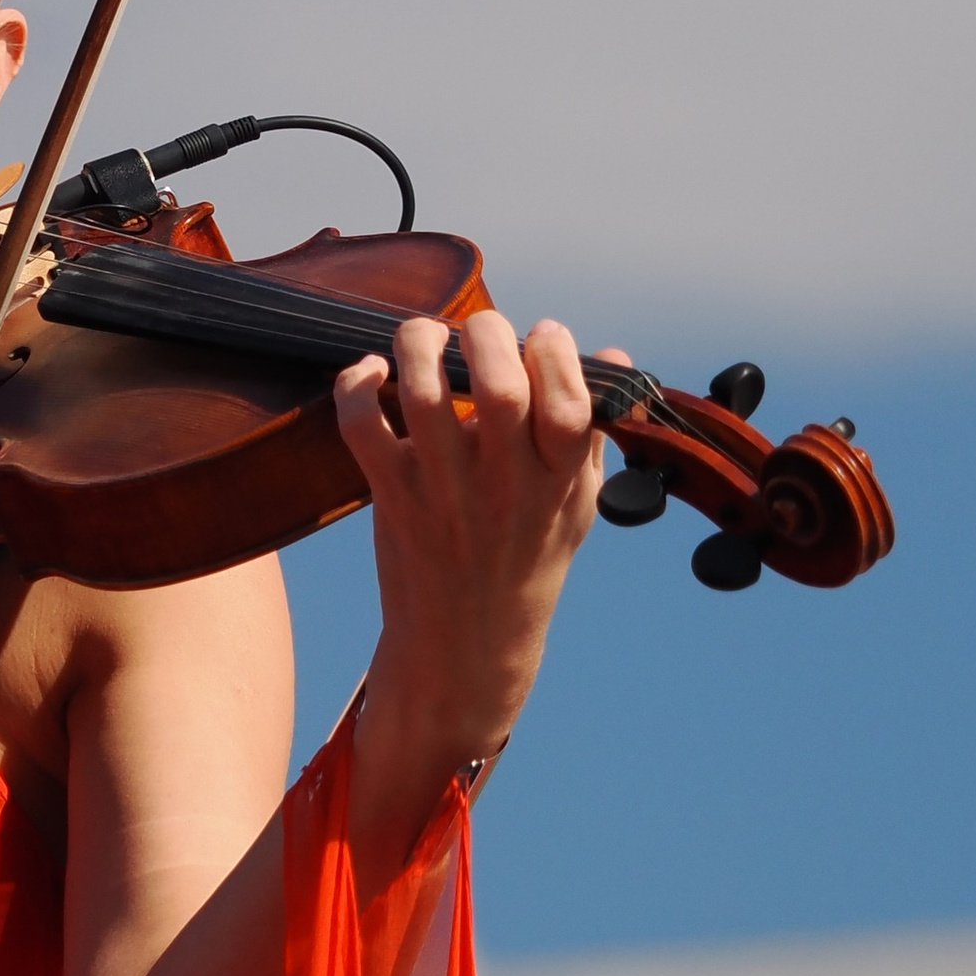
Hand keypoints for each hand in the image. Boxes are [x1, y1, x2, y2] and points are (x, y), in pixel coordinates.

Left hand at [330, 309, 607, 867]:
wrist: (463, 645)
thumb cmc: (525, 561)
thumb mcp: (576, 505)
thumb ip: (592, 431)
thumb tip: (618, 356)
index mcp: (556, 480)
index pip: (569, 404)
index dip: (557, 352)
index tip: (543, 336)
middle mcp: (502, 484)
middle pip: (498, 388)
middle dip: (487, 335)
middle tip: (477, 331)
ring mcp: (444, 491)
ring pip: (425, 396)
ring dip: (419, 345)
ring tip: (423, 337)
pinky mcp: (392, 497)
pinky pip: (363, 429)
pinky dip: (357, 387)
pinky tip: (372, 374)